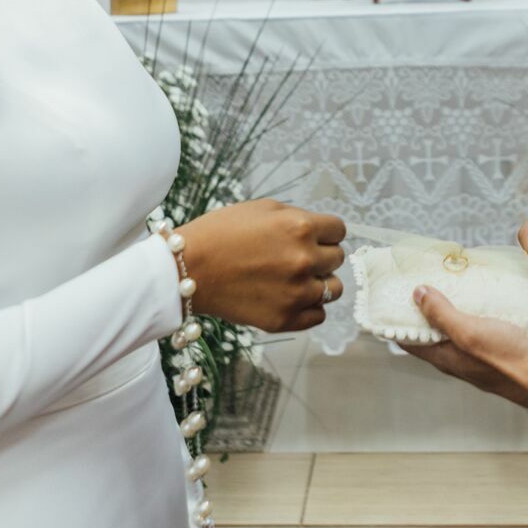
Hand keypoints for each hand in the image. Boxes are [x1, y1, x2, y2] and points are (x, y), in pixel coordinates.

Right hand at [183, 199, 344, 332]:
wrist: (188, 269)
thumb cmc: (221, 233)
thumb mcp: (263, 208)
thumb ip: (298, 217)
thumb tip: (322, 232)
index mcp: (301, 227)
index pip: (339, 230)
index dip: (326, 232)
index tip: (313, 236)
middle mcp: (304, 260)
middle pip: (337, 258)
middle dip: (321, 255)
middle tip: (295, 256)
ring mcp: (296, 293)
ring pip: (333, 289)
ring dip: (319, 282)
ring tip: (296, 279)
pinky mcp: (285, 319)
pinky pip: (318, 315)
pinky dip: (308, 307)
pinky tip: (290, 297)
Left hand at [399, 287, 527, 412]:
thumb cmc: (509, 359)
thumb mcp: (469, 332)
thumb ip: (442, 315)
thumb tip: (416, 294)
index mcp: (447, 358)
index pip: (410, 341)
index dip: (396, 321)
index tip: (390, 298)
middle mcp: (462, 358)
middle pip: (435, 332)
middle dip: (426, 308)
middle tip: (422, 279)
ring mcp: (483, 353)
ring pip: (461, 327)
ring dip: (455, 306)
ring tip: (453, 279)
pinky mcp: (503, 346)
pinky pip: (485, 325)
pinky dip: (480, 309)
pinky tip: (486, 293)